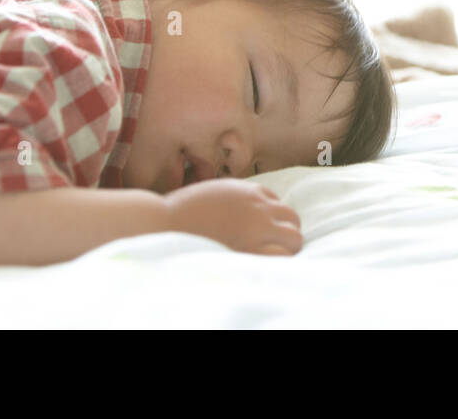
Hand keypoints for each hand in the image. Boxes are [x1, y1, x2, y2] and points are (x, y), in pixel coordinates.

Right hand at [164, 178, 302, 255]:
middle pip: (292, 218)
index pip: (276, 202)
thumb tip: (235, 212)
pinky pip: (282, 256)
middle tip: (269, 246)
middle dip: (284, 231)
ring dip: (286, 247)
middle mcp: (258, 206)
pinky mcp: (252, 249)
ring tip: (269, 259)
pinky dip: (278, 262)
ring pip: (295, 237)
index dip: (270, 217)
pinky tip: (264, 267)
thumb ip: (229, 199)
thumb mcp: (209, 193)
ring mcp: (257, 228)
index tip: (259, 230)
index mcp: (247, 190)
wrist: (163, 224)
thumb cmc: (177, 212)